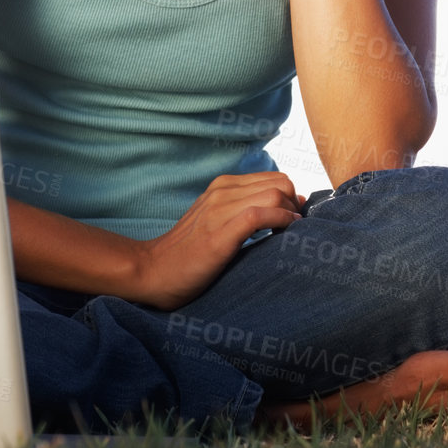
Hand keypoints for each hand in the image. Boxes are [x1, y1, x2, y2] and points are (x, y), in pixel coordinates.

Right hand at [129, 171, 306, 310]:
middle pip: (279, 183)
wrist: (153, 271)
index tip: (294, 218)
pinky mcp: (219, 234)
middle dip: (294, 204)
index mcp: (222, 185)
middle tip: (295, 228)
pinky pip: (259, 216)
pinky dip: (279, 222)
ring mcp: (219, 210)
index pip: (274, 177)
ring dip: (290, 214)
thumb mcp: (216, 220)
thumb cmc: (189, 252)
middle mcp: (222, 191)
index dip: (291, 197)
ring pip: (273, 195)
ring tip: (290, 234)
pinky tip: (282, 234)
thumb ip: (246, 208)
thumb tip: (292, 203)